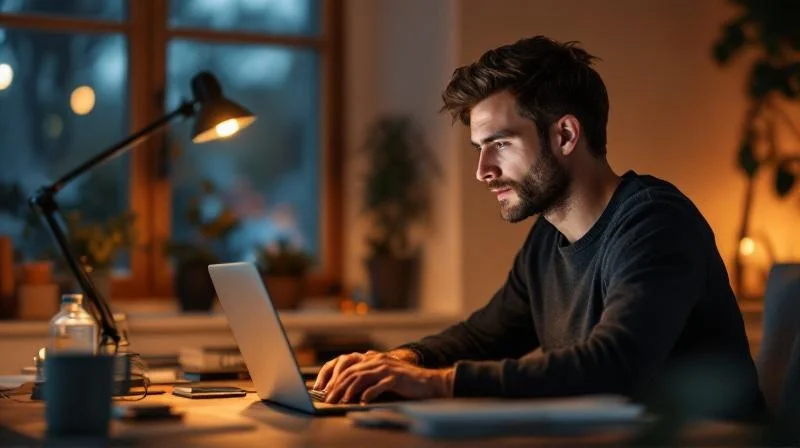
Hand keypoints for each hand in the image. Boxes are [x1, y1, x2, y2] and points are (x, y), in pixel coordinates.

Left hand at [321, 355, 453, 403]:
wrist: (428, 382)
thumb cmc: (405, 382)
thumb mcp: (384, 375)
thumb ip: (369, 376)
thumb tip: (349, 388)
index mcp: (374, 358)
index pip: (348, 367)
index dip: (335, 379)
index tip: (326, 391)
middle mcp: (378, 360)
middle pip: (352, 372)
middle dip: (338, 386)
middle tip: (329, 399)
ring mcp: (387, 368)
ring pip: (361, 377)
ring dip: (349, 390)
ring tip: (341, 401)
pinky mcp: (396, 378)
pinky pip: (378, 386)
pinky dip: (368, 394)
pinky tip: (362, 401)